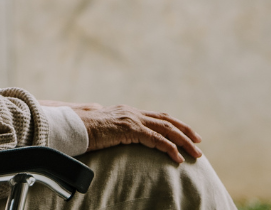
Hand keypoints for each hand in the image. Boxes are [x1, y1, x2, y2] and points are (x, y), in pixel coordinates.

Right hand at [68, 104, 201, 162]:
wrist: (71, 127)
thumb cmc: (83, 130)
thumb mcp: (104, 129)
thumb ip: (115, 130)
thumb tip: (118, 136)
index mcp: (128, 112)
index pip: (158, 116)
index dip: (175, 124)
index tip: (188, 134)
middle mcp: (132, 112)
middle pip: (166, 120)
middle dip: (185, 131)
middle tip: (199, 142)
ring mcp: (131, 119)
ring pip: (166, 129)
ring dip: (184, 141)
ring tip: (195, 154)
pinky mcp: (129, 129)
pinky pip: (156, 139)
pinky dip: (169, 148)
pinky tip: (177, 158)